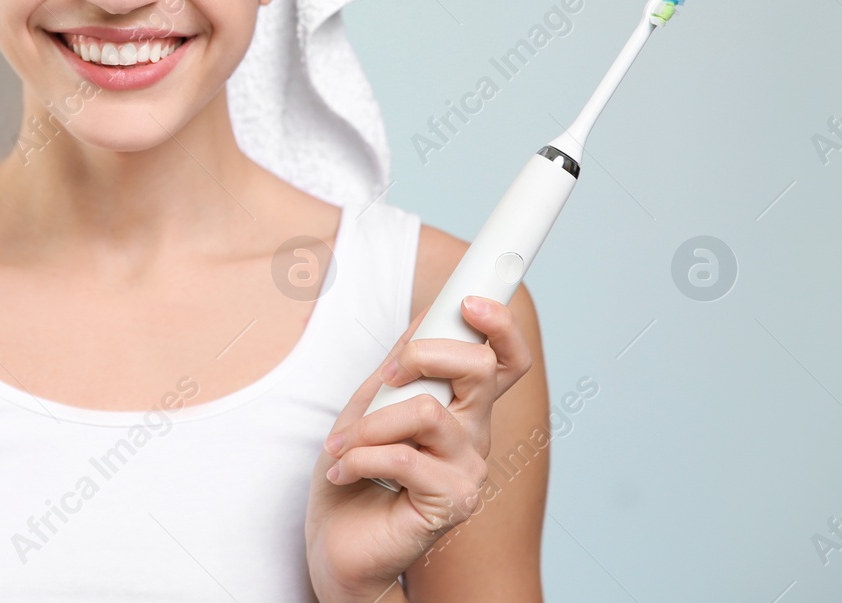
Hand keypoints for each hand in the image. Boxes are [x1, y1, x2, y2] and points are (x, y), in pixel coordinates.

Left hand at [305, 296, 533, 599]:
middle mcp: (475, 435)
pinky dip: (361, 457)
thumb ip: (402, 363)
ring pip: (429, 411)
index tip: (470, 300)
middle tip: (385, 376)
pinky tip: (343, 471)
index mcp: (463, 407)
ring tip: (343, 444)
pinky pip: (405, 457)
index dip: (501, 325)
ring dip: (371, 422)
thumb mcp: (371, 403)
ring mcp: (469, 469)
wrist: (338, 541)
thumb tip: (429, 311)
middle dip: (421, 354)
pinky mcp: (452, 503)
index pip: (503, 359)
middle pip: (480, 368)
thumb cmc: (355, 472)